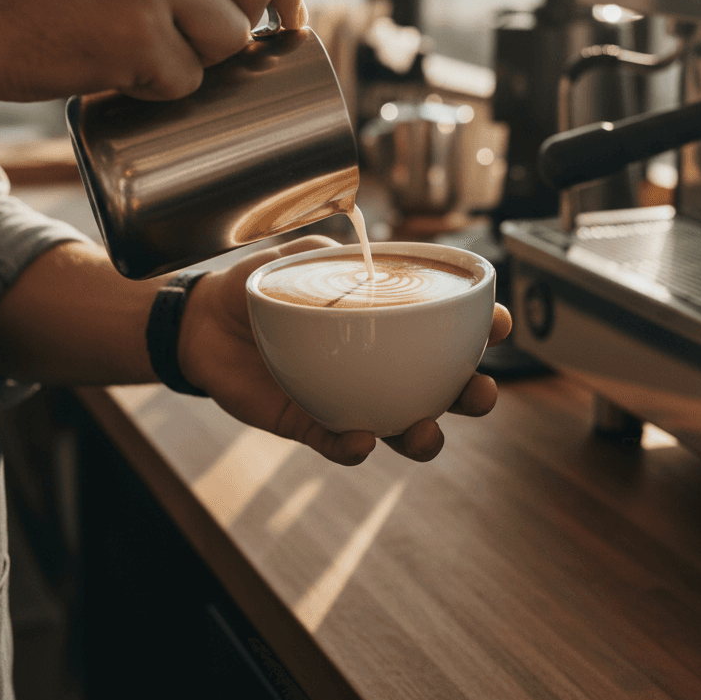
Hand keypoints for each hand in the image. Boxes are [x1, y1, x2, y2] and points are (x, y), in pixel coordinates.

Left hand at [177, 236, 512, 466]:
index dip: (483, 330)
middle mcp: (378, 365)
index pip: (447, 329)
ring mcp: (348, 397)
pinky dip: (353, 447)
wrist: (201, 321)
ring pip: (401, 427)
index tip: (499, 324)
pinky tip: (360, 440)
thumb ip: (334, 252)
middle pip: (442, 388)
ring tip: (425, 429)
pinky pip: (338, 443)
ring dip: (423, 436)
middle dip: (472, 395)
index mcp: (386, 323)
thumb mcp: (297, 257)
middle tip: (479, 393)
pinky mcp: (309, 423)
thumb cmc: (259, 285)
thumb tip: (366, 255)